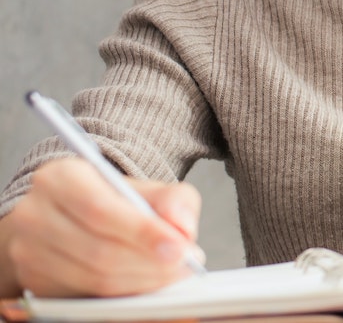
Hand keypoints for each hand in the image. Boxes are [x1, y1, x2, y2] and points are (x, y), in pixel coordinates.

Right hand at [0, 157, 202, 297]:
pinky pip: (85, 295)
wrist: (73, 218)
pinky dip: (123, 294)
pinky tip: (146, 282)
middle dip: (149, 263)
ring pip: (93, 277)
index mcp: (59, 178)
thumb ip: (173, 200)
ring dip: (141, 281)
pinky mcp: (33, 279)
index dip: (143, 233)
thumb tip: (181, 226)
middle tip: (184, 264)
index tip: (180, 248)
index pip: (100, 210)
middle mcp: (34, 213)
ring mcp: (27, 250)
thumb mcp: (147, 189)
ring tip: (171, 272)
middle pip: (98, 250)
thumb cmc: (113, 202)